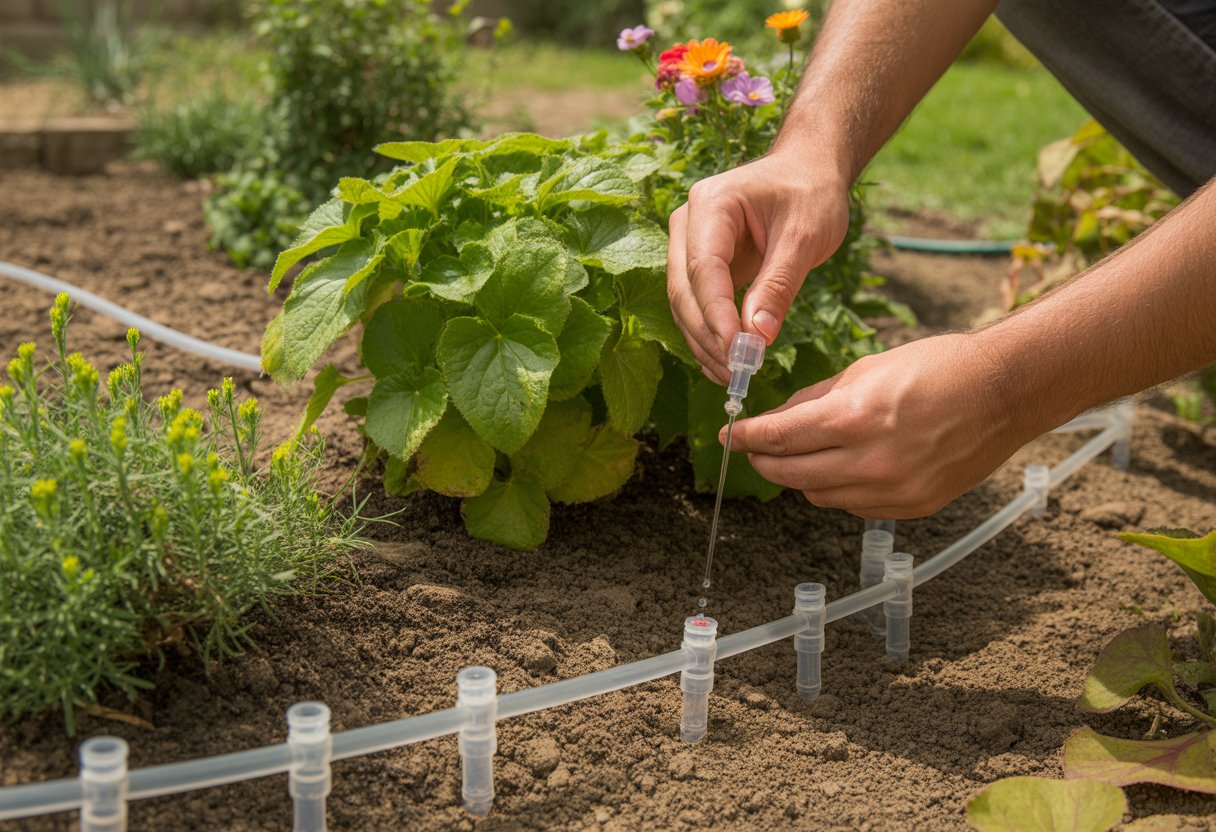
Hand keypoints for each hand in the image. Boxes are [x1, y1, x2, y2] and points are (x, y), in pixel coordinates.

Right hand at [666, 152, 850, 382]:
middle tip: (736, 372)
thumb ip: (779, 286)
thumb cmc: (810, 194)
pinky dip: (708, 336)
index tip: (736, 352)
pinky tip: (724, 363)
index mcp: (712, 204)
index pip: (703, 269)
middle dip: (707, 335)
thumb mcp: (805, 236)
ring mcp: (689, 244)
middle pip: (685, 290)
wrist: (808, 170)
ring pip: (684, 304)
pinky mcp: (700, 264)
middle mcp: (689, 223)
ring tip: (733, 375)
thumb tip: (758, 337)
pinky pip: (696, 305)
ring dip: (704, 342)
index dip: (715, 314)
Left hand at [725, 333, 1027, 517]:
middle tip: (755, 448)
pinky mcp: (912, 507)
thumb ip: (815, 399)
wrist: (1005, 392)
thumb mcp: (866, 369)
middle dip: (765, 461)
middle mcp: (872, 462)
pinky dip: (839, 488)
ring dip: (801, 476)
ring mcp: (893, 490)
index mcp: (856, 418)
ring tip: (803, 453)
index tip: (731, 435)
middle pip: (791, 475)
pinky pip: (854, 506)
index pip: (779, 438)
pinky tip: (845, 466)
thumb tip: (777, 419)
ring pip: (819, 495)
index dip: (747, 437)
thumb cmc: (940, 368)